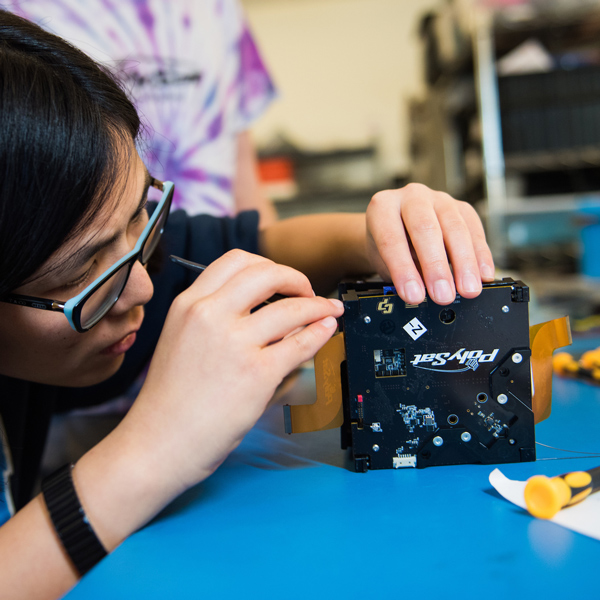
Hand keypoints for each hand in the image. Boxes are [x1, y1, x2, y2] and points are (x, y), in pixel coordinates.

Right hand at [125, 249, 343, 490]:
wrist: (157, 442)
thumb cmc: (169, 399)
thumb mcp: (180, 340)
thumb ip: (213, 317)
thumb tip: (264, 308)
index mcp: (189, 304)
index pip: (236, 261)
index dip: (267, 265)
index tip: (280, 280)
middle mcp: (209, 316)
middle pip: (267, 273)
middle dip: (296, 278)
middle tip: (307, 292)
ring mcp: (234, 343)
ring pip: (292, 308)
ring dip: (319, 306)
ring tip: (329, 311)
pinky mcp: (256, 374)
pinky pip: (301, 343)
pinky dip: (321, 333)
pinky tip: (327, 331)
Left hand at [365, 183, 494, 304]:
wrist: (398, 227)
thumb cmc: (389, 245)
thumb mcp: (384, 260)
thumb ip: (402, 273)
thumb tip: (421, 295)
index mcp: (383, 206)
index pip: (392, 239)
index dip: (403, 270)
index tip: (414, 295)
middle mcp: (411, 197)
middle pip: (425, 229)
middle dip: (435, 267)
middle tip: (443, 295)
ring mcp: (439, 199)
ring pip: (455, 228)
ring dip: (464, 264)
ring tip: (467, 290)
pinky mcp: (462, 207)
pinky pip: (475, 230)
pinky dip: (481, 255)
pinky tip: (483, 275)